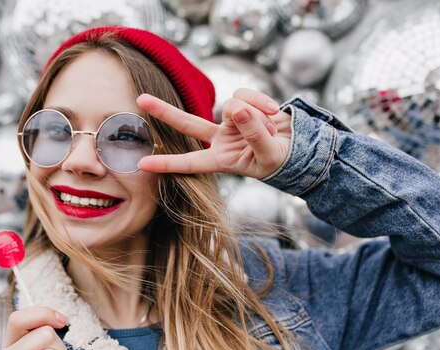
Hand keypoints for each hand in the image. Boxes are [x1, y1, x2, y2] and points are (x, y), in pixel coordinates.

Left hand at [136, 88, 291, 178]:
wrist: (299, 146)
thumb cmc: (281, 160)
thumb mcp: (268, 155)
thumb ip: (254, 134)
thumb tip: (235, 109)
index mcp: (221, 160)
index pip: (189, 162)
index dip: (167, 164)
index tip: (142, 164)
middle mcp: (220, 139)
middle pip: (188, 123)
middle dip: (165, 111)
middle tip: (140, 100)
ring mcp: (231, 120)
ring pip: (232, 105)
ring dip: (255, 115)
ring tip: (271, 128)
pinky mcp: (243, 104)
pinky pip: (245, 94)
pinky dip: (261, 102)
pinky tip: (273, 113)